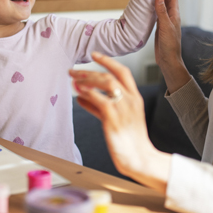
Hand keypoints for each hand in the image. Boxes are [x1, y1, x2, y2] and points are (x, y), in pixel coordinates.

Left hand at [69, 52, 170, 191]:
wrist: (139, 158)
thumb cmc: (129, 140)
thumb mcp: (118, 119)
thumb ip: (100, 106)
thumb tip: (82, 97)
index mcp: (136, 98)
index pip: (123, 72)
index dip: (108, 61)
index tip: (94, 55)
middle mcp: (131, 100)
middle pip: (109, 76)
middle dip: (89, 71)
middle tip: (74, 72)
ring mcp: (123, 108)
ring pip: (104, 83)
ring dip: (86, 80)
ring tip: (73, 81)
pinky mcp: (113, 118)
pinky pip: (98, 100)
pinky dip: (87, 96)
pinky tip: (78, 96)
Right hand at [155, 0, 190, 93]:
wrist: (168, 60)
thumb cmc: (170, 45)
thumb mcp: (165, 26)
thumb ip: (162, 12)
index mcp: (174, 16)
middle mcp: (171, 19)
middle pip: (166, 2)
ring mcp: (165, 24)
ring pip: (161, 9)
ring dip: (156, 1)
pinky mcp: (159, 29)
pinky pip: (156, 16)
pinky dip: (152, 10)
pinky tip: (146, 9)